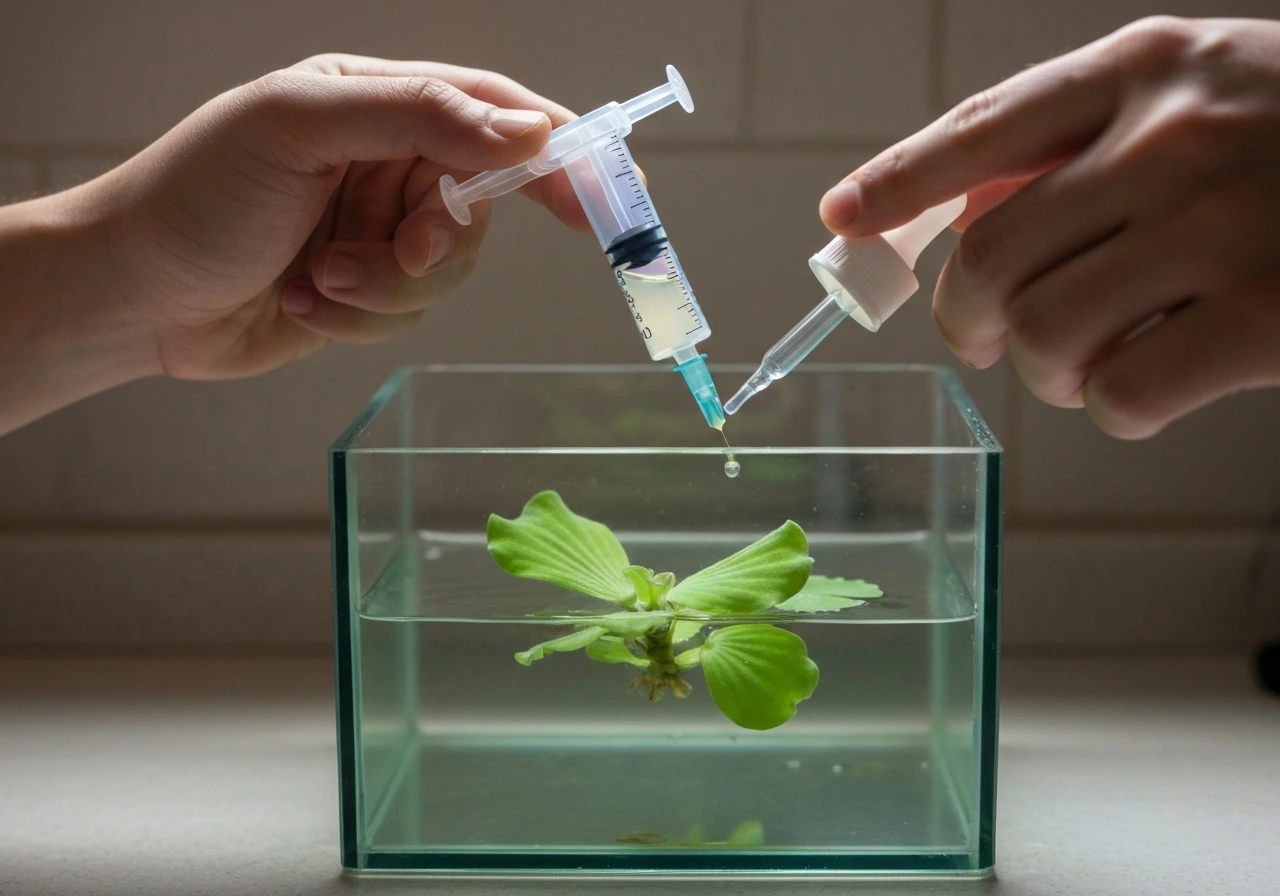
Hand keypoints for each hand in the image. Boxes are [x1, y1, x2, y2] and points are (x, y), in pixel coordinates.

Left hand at [90, 54, 586, 380]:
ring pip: (447, 272)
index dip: (557, 151)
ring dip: (385, 287)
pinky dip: (359, 318)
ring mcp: (378, 230)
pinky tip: (303, 301)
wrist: (132, 293)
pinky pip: (409, 315)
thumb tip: (527, 135)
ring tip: (319, 279)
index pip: (494, 113)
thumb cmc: (196, 193)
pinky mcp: (366, 292)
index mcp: (377, 100)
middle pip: (480, 206)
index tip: (608, 193)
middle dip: (438, 243)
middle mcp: (387, 162)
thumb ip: (419, 116)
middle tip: (399, 252)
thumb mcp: (300, 126)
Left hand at [820, 17, 1279, 438]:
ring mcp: (1223, 229)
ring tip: (1076, 363)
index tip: (842, 218)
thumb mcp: (1200, 86)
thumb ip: (1081, 132)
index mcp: (1146, 68)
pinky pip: (1119, 392)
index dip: (898, 181)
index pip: (985, 127)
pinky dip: (1107, 410)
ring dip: (1040, 370)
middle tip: (989, 335)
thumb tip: (952, 209)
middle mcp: (1174, 138)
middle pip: (989, 256)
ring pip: (1043, 332)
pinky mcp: (1268, 319)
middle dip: (968, 317)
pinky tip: (1137, 391)